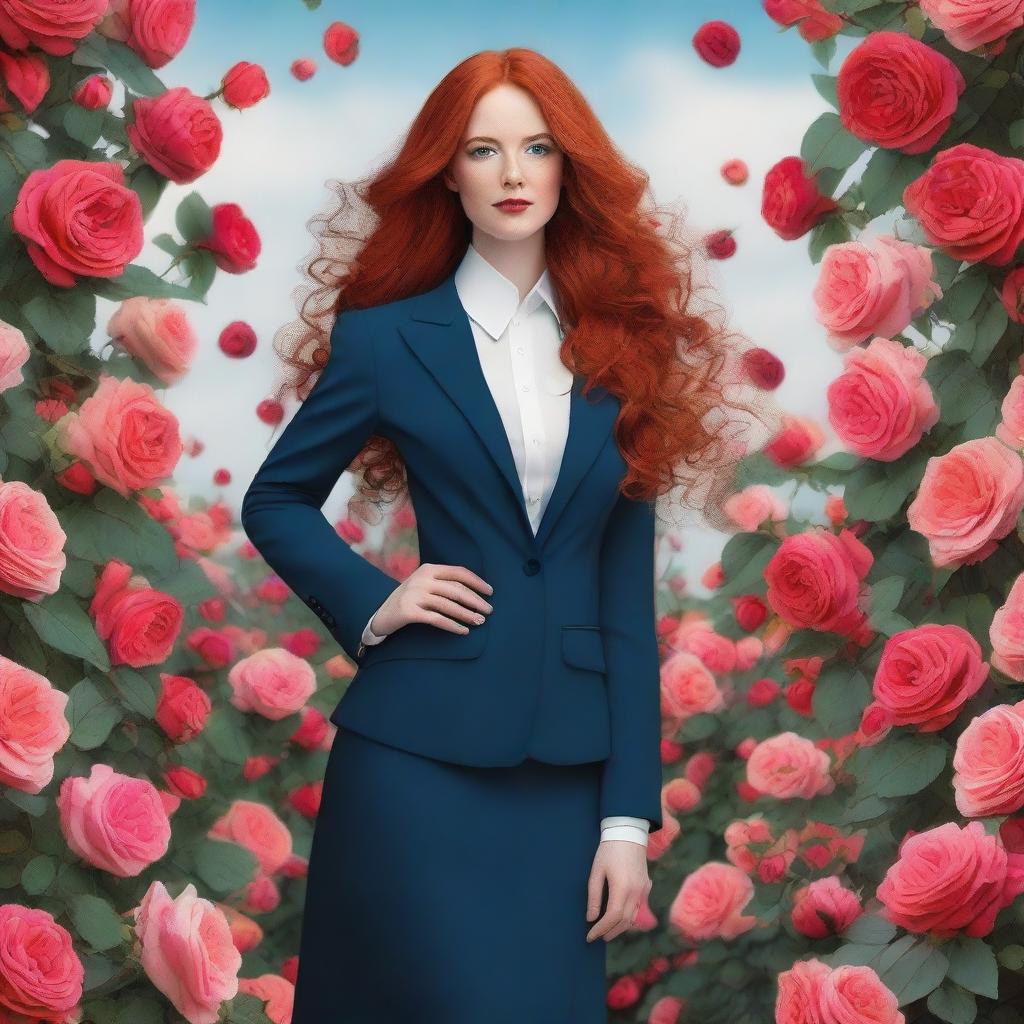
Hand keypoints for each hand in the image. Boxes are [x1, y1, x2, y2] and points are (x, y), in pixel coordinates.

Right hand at [369, 563, 493, 636]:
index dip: (476, 582)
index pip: (458, 572)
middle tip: (489, 611)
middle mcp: (421, 579)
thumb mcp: (424, 585)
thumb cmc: (409, 600)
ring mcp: (414, 595)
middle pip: (456, 589)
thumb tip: (475, 591)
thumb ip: (443, 583)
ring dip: (467, 615)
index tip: (490, 592)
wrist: (381, 615)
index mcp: (428, 569)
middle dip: (476, 601)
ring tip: (480, 622)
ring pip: (449, 605)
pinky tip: (463, 631)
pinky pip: (437, 619)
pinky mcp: (409, 612)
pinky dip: (453, 626)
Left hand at [585, 840, 650, 942]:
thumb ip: (594, 895)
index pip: (612, 917)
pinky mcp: (646, 886)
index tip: (590, 936)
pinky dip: (628, 918)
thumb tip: (591, 918)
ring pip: (633, 917)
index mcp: (622, 888)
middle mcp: (636, 892)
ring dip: (620, 927)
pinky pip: (638, 908)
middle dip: (610, 932)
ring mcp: (643, 890)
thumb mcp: (597, 871)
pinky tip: (619, 918)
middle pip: (624, 921)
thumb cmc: (609, 850)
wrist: (629, 833)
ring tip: (606, 931)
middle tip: (597, 937)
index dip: (601, 929)